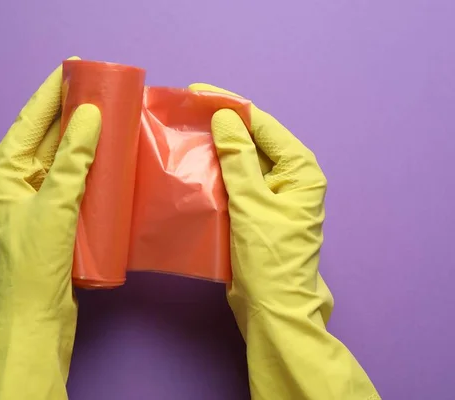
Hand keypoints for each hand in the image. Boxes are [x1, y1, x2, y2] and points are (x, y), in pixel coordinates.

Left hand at [0, 58, 101, 399]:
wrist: (37, 322)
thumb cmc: (34, 268)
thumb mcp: (56, 206)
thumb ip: (73, 161)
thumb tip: (91, 115)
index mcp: (5, 173)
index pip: (30, 121)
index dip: (52, 92)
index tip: (76, 69)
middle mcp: (19, 183)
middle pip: (48, 136)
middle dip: (73, 111)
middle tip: (103, 89)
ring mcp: (40, 201)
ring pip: (65, 158)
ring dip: (86, 138)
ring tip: (112, 115)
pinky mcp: (59, 218)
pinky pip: (77, 181)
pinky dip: (94, 167)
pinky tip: (113, 156)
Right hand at [190, 83, 378, 398]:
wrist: (271, 309)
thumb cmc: (268, 257)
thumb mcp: (250, 203)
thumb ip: (237, 158)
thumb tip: (225, 119)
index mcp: (300, 170)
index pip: (264, 125)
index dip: (231, 106)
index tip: (199, 92)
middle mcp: (290, 178)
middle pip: (253, 140)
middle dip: (221, 125)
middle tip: (187, 110)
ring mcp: (273, 195)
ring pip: (242, 160)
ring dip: (216, 148)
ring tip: (184, 131)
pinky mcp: (256, 210)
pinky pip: (235, 181)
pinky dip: (216, 171)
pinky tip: (192, 163)